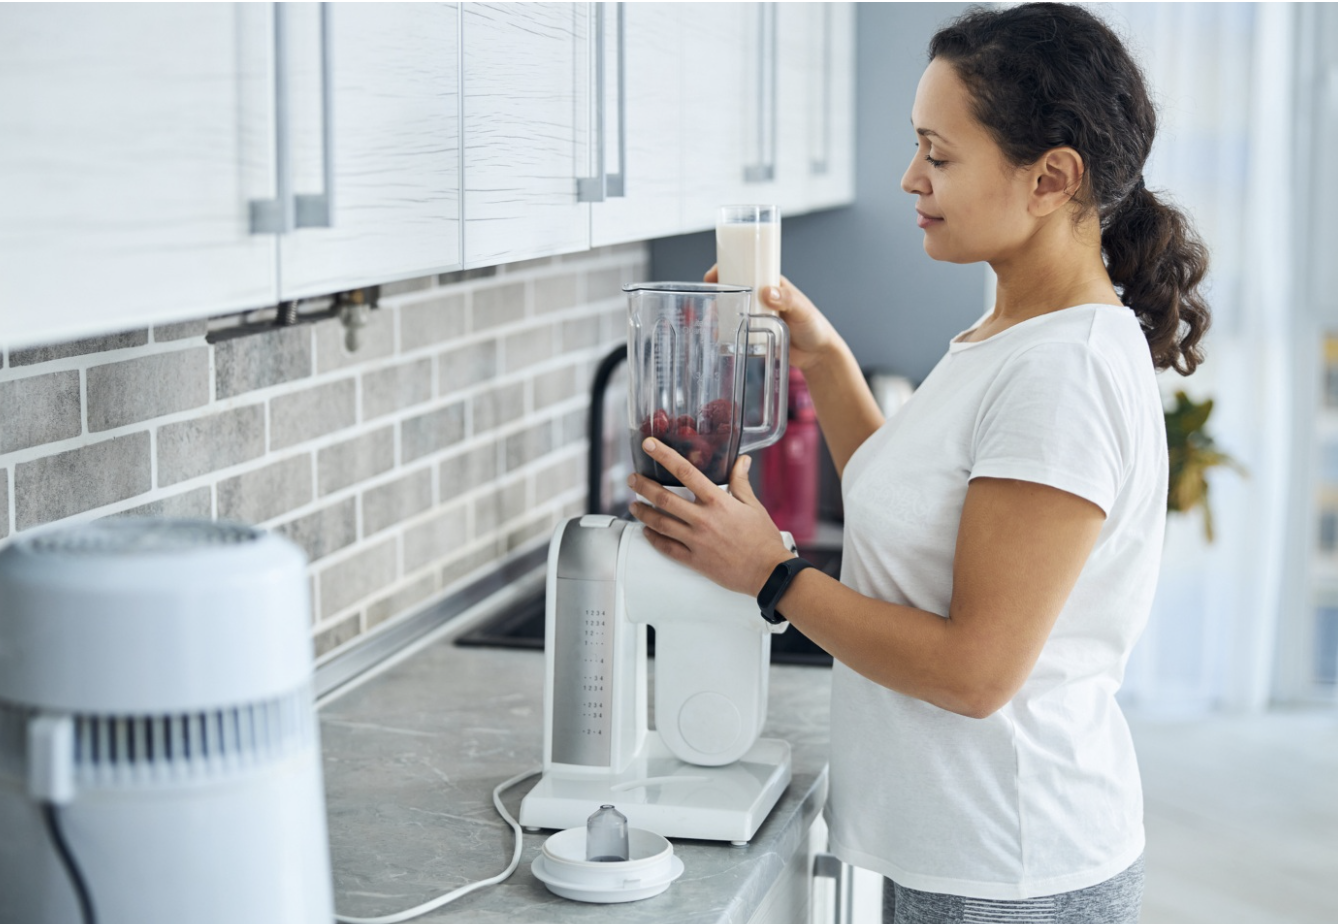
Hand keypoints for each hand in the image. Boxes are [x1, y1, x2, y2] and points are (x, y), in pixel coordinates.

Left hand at [628, 438, 793, 597]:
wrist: (768, 573)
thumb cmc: (764, 540)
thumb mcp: (754, 506)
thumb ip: (741, 482)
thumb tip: (741, 461)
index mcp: (718, 502)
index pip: (686, 472)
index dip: (665, 456)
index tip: (650, 445)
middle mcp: (703, 519)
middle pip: (664, 498)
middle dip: (643, 486)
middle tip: (632, 479)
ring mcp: (696, 541)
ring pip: (660, 523)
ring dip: (642, 512)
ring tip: (633, 505)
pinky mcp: (694, 560)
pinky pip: (667, 548)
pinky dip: (653, 538)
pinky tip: (646, 531)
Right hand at [704, 266, 839, 371]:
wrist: (816, 353)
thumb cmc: (814, 326)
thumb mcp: (802, 309)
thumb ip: (787, 299)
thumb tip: (767, 292)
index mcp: (770, 285)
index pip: (745, 270)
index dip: (726, 269)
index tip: (713, 275)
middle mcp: (760, 298)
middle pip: (733, 290)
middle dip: (717, 292)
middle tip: (708, 299)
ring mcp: (755, 316)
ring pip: (731, 310)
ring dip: (718, 313)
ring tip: (711, 319)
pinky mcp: (753, 334)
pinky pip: (735, 330)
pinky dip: (724, 332)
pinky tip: (718, 336)